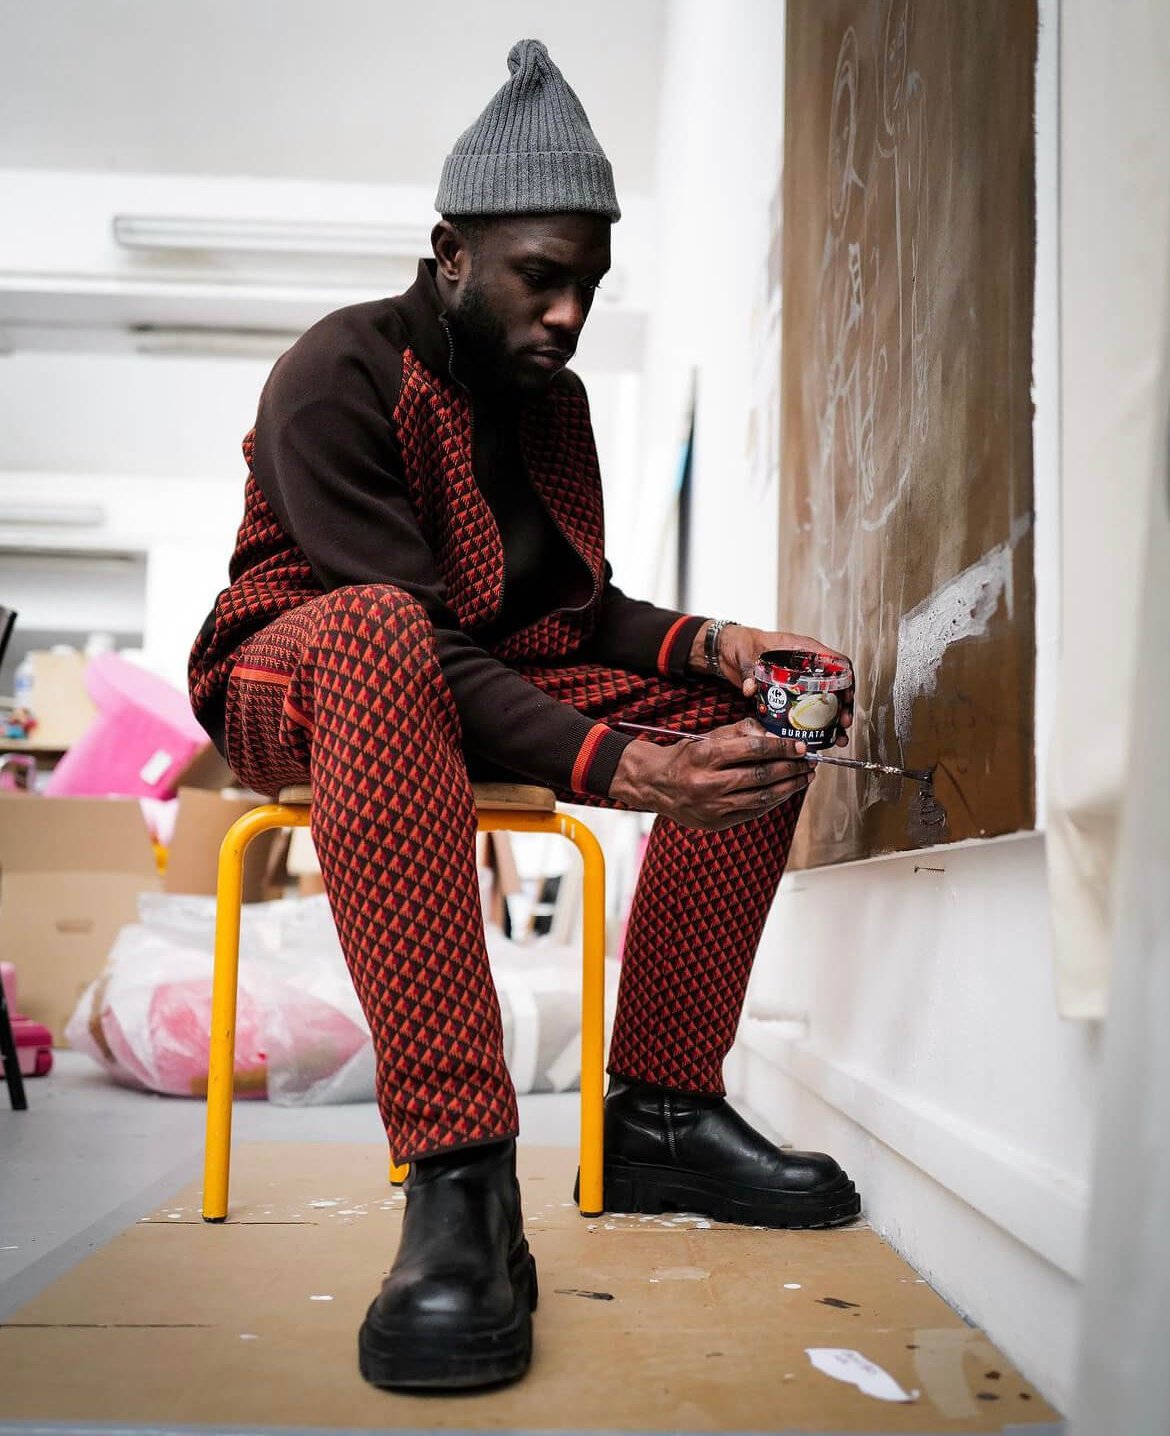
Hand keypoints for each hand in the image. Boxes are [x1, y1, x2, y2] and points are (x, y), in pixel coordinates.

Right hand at [609, 718, 814, 830]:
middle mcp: (708, 783)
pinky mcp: (716, 823)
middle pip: (761, 775)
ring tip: (803, 777)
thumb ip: (740, 733)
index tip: (800, 746)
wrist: (656, 785)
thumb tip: (773, 735)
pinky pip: (753, 812)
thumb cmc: (685, 757)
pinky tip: (785, 791)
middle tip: (808, 762)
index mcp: (705, 756)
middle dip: (791, 768)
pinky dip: (773, 801)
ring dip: (789, 787)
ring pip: (762, 797)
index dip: (782, 748)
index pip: (754, 750)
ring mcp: (712, 807)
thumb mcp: (707, 737)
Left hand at [690, 622, 854, 749]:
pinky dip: (813, 723)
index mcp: (803, 650)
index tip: (847, 698)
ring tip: (837, 737)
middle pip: (836, 686)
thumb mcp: (747, 655)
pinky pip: (807, 709)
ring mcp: (799, 681)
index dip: (846, 680)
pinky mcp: (789, 694)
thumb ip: (750, 672)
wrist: (727, 650)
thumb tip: (750, 689)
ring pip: (825, 700)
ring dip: (833, 719)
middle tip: (844, 724)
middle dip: (843, 706)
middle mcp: (806, 666)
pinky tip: (816, 737)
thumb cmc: (742, 643)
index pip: (836, 662)